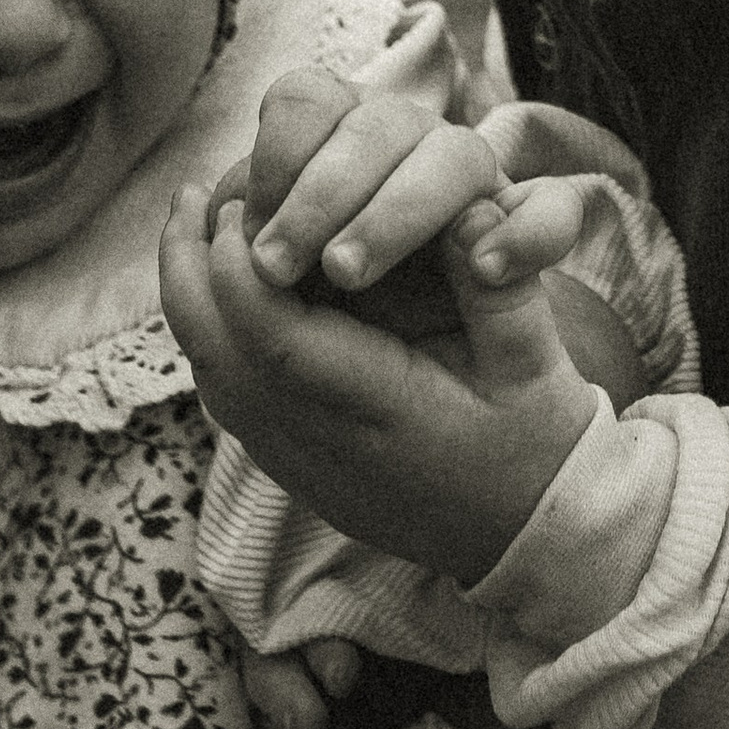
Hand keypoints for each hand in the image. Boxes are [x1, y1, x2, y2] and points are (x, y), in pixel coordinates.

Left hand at [162, 171, 601, 583]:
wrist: (525, 534)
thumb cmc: (535, 441)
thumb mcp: (536, 363)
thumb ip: (499, 286)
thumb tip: (469, 210)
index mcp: (376, 406)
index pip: (270, 331)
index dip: (241, 261)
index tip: (244, 200)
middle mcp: (318, 438)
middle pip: (215, 348)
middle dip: (192, 266)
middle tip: (192, 194)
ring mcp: (294, 459)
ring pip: (208, 371)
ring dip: (192, 295)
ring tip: (194, 227)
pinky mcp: (289, 464)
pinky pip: (224, 393)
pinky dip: (208, 332)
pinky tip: (220, 288)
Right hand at [219, 67, 577, 348]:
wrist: (351, 358)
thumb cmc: (430, 382)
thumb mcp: (488, 373)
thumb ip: (499, 314)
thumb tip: (481, 237)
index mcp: (508, 230)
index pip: (547, 213)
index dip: (529, 233)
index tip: (490, 273)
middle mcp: (449, 168)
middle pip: (439, 151)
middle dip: (384, 213)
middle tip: (337, 274)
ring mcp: (381, 138)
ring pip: (362, 117)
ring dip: (311, 186)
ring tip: (274, 264)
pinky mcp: (319, 129)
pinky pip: (296, 105)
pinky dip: (269, 163)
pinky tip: (248, 228)